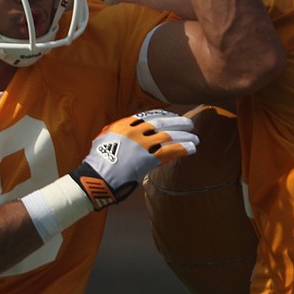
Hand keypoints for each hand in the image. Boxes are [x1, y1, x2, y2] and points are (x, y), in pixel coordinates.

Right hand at [70, 110, 198, 209]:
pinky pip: (170, 151)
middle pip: (162, 123)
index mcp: (123, 125)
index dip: (165, 116)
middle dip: (179, 123)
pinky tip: (192, 149)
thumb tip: (130, 133)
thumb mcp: (105, 139)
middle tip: (190, 124)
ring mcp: (141, 144)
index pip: (149, 116)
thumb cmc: (98, 162)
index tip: (174, 116)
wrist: (97, 177)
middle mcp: (134, 131)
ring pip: (169, 136)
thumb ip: (118, 133)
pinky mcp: (147, 158)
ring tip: (196, 138)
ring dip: (185, 136)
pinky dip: (182, 149)